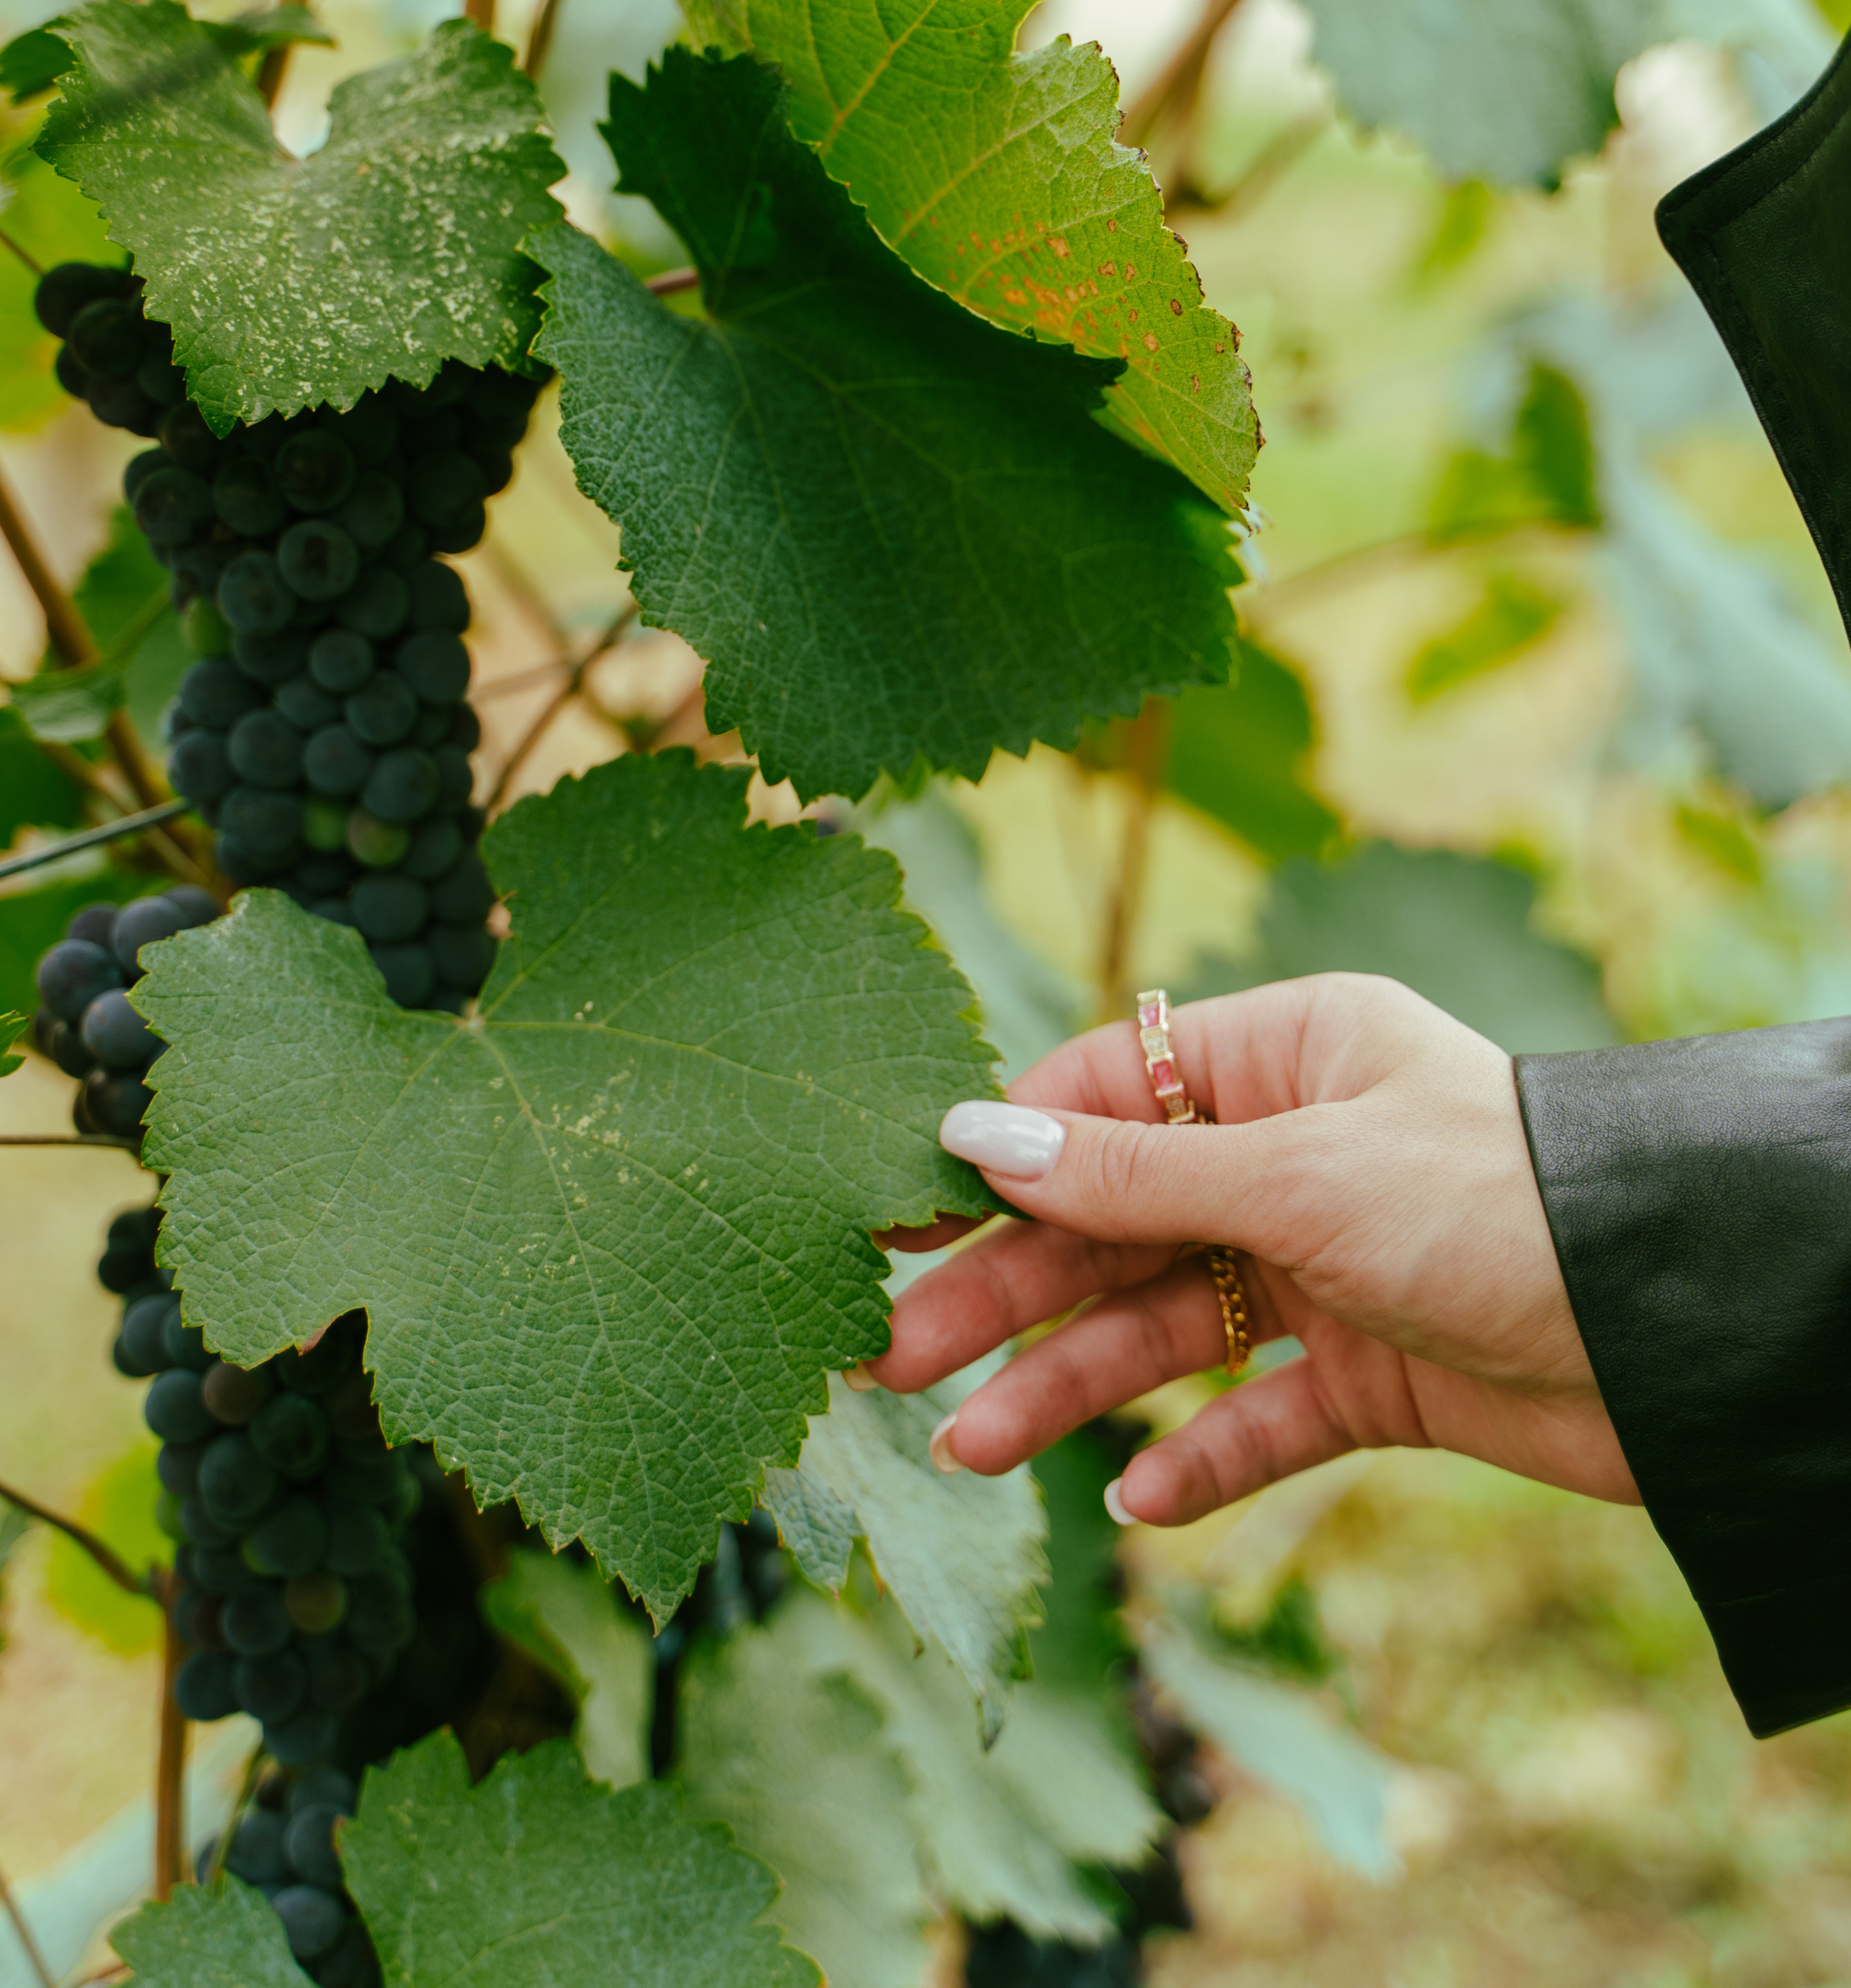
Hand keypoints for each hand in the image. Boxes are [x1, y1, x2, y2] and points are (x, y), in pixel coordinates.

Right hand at [863, 974, 1637, 1527]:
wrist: (1675, 1330)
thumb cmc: (1491, 1201)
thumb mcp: (1296, 1175)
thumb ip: (1132, 1171)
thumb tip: (974, 1135)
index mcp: (1288, 1057)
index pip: (1108, 1093)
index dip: (1001, 1155)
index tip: (894, 1214)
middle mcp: (1298, 1151)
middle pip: (1116, 1220)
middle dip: (1006, 1289)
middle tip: (890, 1358)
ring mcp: (1332, 1264)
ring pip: (1169, 1325)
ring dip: (1072, 1387)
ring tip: (968, 1450)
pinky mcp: (1374, 1370)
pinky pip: (1260, 1415)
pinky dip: (1201, 1458)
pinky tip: (1138, 1508)